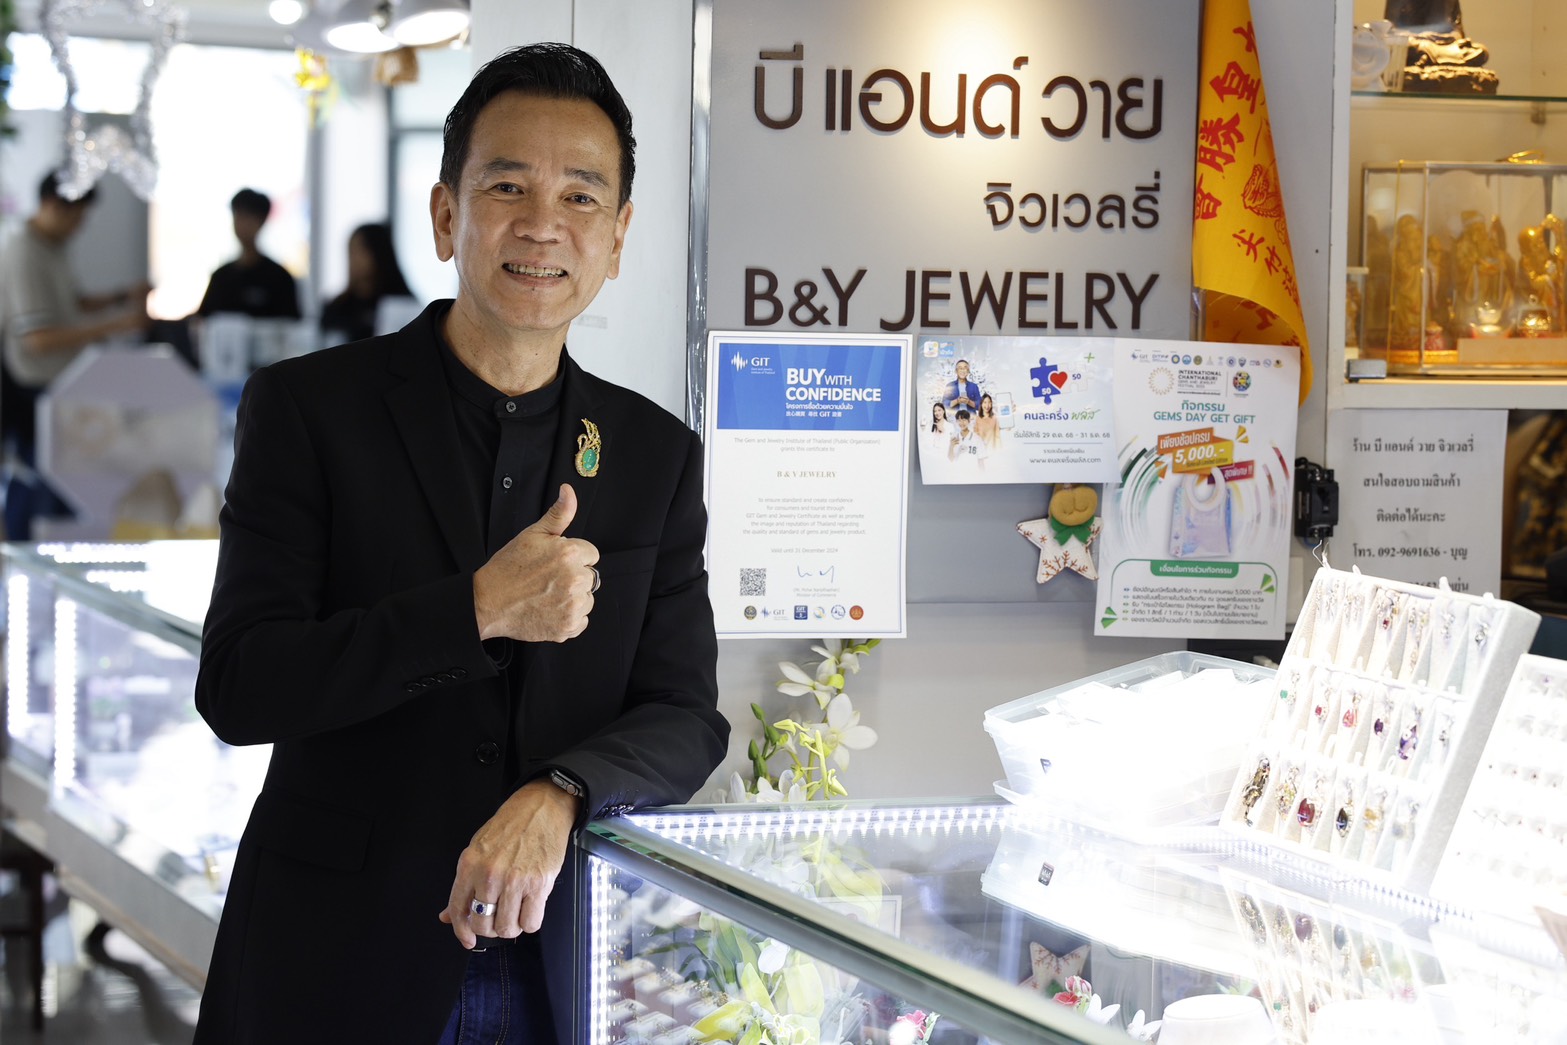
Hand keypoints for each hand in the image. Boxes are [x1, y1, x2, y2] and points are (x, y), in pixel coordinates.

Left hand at [438, 779, 579, 946]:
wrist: (541, 807)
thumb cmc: (510, 826)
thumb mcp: (478, 849)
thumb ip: (464, 885)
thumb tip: (449, 915)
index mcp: (469, 865)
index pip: (459, 910)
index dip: (462, 931)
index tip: (468, 939)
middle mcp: (489, 875)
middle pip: (483, 925)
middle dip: (490, 928)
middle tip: (498, 918)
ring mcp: (514, 880)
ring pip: (507, 928)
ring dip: (511, 926)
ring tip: (516, 912)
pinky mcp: (539, 884)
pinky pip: (531, 922)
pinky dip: (530, 922)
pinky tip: (530, 908)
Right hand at [473, 484, 598, 642]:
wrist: (487, 601)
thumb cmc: (508, 568)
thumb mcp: (532, 534)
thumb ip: (558, 514)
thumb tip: (569, 492)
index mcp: (569, 553)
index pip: (591, 554)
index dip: (573, 557)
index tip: (555, 563)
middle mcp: (575, 579)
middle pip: (590, 577)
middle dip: (573, 576)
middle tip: (548, 579)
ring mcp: (572, 605)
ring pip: (587, 599)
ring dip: (572, 598)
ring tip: (547, 594)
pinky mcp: (568, 626)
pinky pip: (581, 620)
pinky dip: (568, 617)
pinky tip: (549, 609)